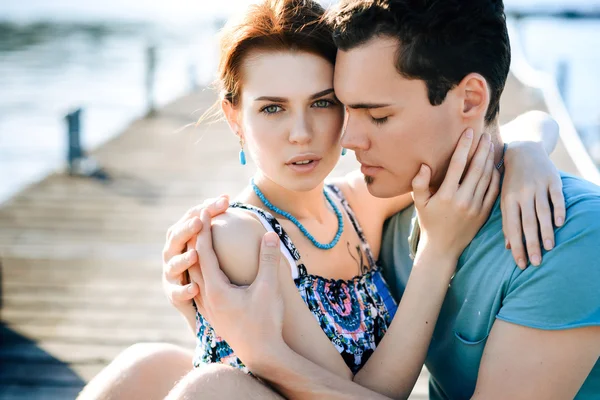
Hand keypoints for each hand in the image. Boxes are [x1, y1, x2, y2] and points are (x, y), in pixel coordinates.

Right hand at [162, 196, 228, 313]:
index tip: (224, 201)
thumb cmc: (213, 266)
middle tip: (199, 222)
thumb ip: (229, 229)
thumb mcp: (222, 246)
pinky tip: (194, 289)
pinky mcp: (173, 296)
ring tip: (194, 255)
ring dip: (183, 260)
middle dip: (186, 229)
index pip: (194, 218)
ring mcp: (171, 275)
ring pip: (172, 265)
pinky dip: (183, 290)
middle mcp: (174, 253)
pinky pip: (176, 294)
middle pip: (176, 237)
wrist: (204, 301)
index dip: (206, 210)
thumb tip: (242, 204)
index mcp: (186, 236)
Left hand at [193, 211, 285, 366]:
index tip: (206, 210)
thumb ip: (268, 260)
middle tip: (201, 218)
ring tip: (202, 238)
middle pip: (194, 261)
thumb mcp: (269, 289)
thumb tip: (269, 235)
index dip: (205, 229)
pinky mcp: (214, 314)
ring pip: (196, 275)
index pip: (204, 252)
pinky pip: (202, 286)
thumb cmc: (265, 322)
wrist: (262, 355)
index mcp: (215, 289)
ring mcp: (209, 307)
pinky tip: (210, 268)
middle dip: (197, 238)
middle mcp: (206, 297)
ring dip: (197, 255)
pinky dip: (203, 270)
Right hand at [412, 130, 499, 260]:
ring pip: (488, 178)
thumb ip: (419, 184)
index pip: (457, 165)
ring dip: (490, 159)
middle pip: (477, 168)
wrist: (443, 247)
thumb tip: (424, 165)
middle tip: (486, 134)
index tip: (469, 132)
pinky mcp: (484, 212)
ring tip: (491, 145)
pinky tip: (495, 165)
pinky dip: (496, 176)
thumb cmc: (429, 221)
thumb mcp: (419, 203)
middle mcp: (463, 200)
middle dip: (482, 149)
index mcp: (446, 195)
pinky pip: (494, 190)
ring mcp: (476, 207)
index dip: (464, 147)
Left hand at [502, 141, 564, 268]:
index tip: (521, 264)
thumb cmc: (511, 181)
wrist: (523, 150)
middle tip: (536, 262)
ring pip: (542, 212)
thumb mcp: (504, 199)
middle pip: (527, 223)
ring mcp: (538, 186)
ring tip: (549, 247)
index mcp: (508, 200)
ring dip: (546, 231)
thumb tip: (507, 247)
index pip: (512, 228)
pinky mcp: (552, 179)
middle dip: (531, 244)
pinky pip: (556, 196)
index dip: (517, 247)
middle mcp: (522, 194)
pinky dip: (559, 209)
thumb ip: (506, 222)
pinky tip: (560, 223)